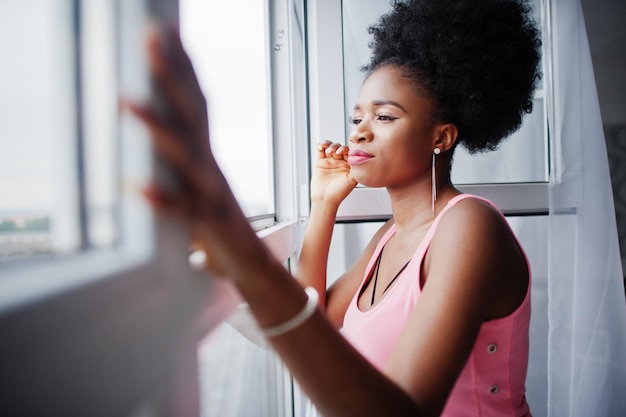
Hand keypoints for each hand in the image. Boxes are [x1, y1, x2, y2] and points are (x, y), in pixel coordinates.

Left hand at [125, 25, 265, 278]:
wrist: (250, 263)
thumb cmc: (215, 218)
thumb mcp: (194, 178)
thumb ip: (176, 152)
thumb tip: (148, 118)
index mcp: (205, 153)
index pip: (194, 100)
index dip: (181, 64)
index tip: (166, 30)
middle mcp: (209, 166)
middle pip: (190, 114)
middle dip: (169, 75)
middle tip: (150, 39)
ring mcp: (211, 194)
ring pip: (185, 157)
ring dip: (157, 127)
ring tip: (126, 101)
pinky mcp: (208, 226)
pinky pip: (184, 212)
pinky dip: (163, 200)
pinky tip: (137, 187)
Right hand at [311, 141, 357, 206]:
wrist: (325, 199)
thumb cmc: (339, 192)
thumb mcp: (352, 180)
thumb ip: (358, 169)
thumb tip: (363, 157)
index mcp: (349, 166)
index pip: (351, 152)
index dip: (349, 149)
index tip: (347, 152)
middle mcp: (340, 162)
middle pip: (341, 148)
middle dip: (339, 148)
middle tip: (338, 153)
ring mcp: (330, 161)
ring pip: (331, 147)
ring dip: (331, 146)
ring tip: (330, 152)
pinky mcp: (320, 162)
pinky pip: (321, 150)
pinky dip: (321, 145)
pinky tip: (322, 146)